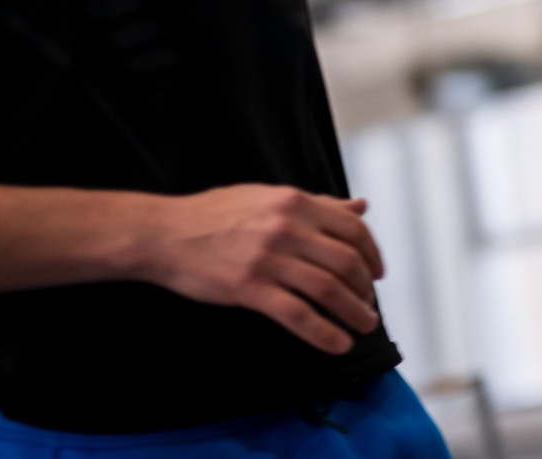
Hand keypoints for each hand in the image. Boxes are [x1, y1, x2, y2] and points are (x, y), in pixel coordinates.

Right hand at [131, 184, 383, 352]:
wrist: (164, 233)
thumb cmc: (216, 214)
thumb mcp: (269, 197)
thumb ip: (318, 204)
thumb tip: (361, 205)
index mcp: (295, 202)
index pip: (352, 228)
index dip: (372, 253)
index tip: (377, 273)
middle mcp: (287, 227)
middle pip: (345, 260)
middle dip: (365, 287)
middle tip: (368, 304)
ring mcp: (268, 258)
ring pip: (327, 289)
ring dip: (353, 311)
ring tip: (364, 326)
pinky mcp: (248, 288)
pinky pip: (297, 314)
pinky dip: (324, 332)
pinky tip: (338, 344)